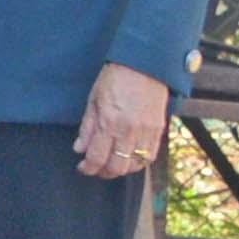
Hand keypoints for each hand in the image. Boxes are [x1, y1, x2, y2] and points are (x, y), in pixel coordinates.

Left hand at [75, 62, 169, 178]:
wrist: (144, 66)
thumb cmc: (114, 78)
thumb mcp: (93, 100)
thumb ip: (87, 128)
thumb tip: (79, 149)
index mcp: (108, 122)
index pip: (97, 157)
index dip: (88, 167)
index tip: (82, 167)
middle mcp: (128, 131)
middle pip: (116, 167)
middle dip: (103, 172)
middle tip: (96, 168)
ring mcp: (146, 132)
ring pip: (134, 165)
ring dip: (121, 169)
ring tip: (112, 164)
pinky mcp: (159, 130)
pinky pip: (150, 157)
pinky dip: (138, 162)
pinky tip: (129, 158)